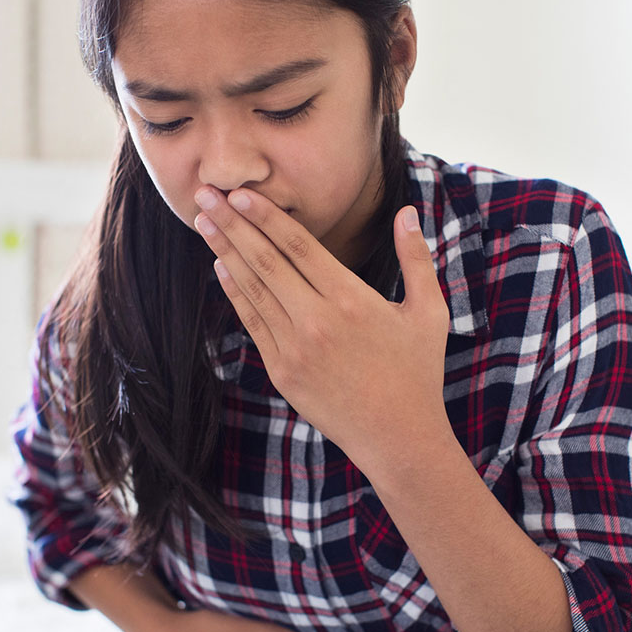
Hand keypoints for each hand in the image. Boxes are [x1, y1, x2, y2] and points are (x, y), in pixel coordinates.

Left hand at [192, 186, 450, 476]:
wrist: (399, 438)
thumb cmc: (418, 372)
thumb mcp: (429, 312)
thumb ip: (416, 259)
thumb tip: (407, 213)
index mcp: (353, 300)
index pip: (299, 247)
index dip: (266, 217)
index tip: (241, 193)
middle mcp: (318, 322)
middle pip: (266, 261)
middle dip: (232, 224)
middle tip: (204, 194)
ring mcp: (296, 349)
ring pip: (253, 290)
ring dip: (225, 252)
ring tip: (202, 221)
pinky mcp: (283, 373)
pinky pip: (253, 323)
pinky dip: (235, 293)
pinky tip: (221, 267)